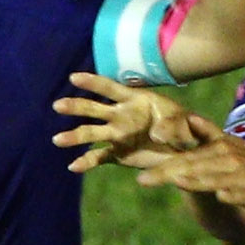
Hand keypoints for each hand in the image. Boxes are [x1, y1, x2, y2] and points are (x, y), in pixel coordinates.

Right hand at [54, 72, 207, 173]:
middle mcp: (122, 116)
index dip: (93, 82)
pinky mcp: (118, 154)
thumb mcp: (185, 122)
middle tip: (58, 105)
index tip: (74, 77)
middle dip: (77, 106)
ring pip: (92, 133)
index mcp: (135, 100)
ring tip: (57, 140)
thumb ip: (172, 124)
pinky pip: (99, 156)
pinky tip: (74, 167)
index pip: (111, 88)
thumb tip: (158, 132)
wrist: (186, 153)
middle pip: (95, 109)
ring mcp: (117, 135)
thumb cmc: (186, 129)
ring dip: (75, 136)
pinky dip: (86, 162)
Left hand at [136, 129, 244, 212]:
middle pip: (191, 166)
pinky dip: (228, 194)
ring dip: (194, 180)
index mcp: (216, 147)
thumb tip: (189, 118)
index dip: (163, 160)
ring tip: (175, 181)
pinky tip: (220, 196)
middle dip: (166, 173)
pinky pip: (236, 193)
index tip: (141, 166)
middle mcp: (225, 157)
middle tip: (142, 180)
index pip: (184, 156)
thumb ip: (207, 133)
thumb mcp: (228, 144)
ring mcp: (238, 175)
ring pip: (212, 178)